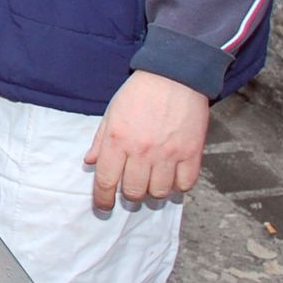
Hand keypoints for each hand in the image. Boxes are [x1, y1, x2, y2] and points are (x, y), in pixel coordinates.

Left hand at [84, 70, 211, 208]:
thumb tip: (90, 163)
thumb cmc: (140, 93)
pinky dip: (178, 186)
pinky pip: (185, 184)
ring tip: (152, 180)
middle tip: (131, 187)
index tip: (103, 206)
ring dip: (153, 191)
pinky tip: (172, 176)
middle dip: (129, 195)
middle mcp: (142, 150)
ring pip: (159, 192)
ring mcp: (168, 153)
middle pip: (133, 192)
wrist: (174, 76)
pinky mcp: (192, 153)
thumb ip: (100, 141)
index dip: (102, 199)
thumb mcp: (111, 113)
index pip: (106, 180)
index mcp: (117, 140)